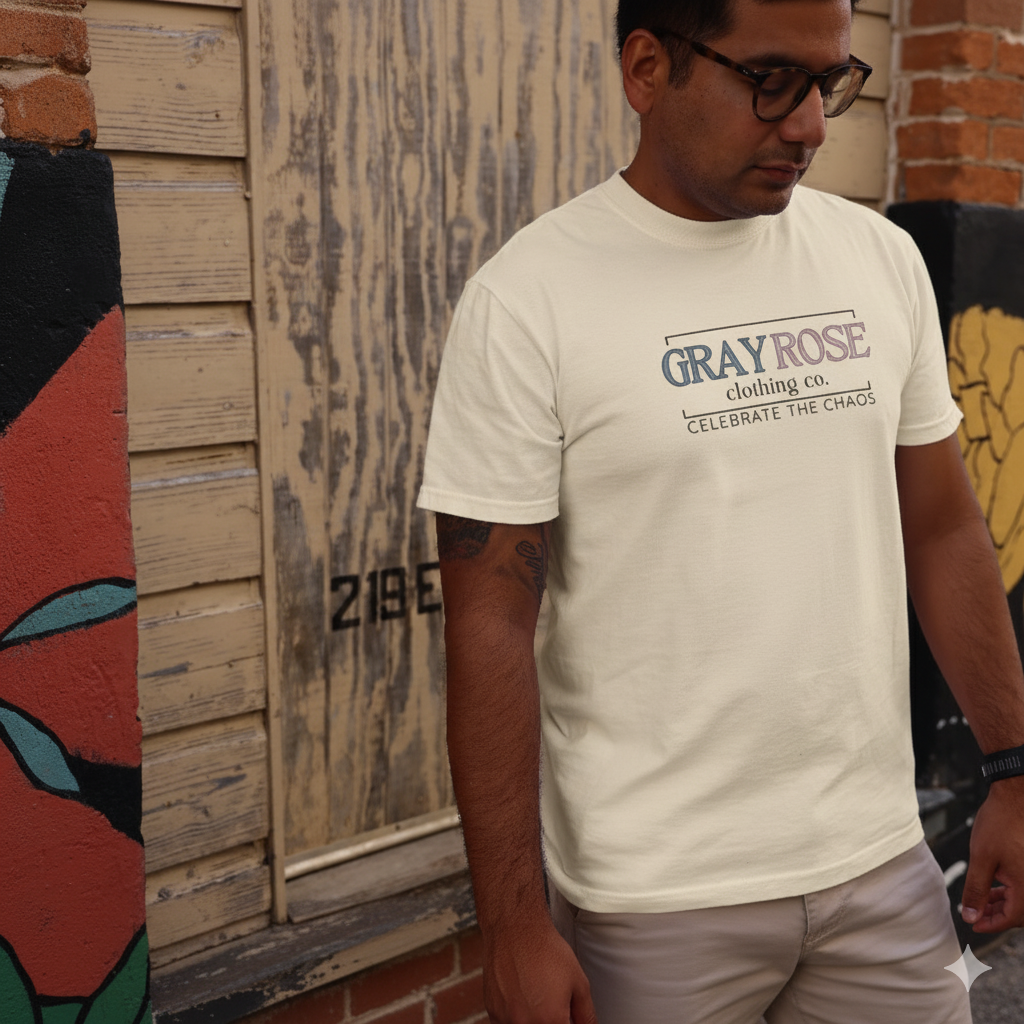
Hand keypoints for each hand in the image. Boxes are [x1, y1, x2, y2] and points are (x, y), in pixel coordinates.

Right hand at [482, 916, 597, 1023]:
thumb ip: (586, 1014)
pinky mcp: (492, 1012)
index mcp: (552, 1021)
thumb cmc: (544, 950)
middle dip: (550, 1020)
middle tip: (551, 1002)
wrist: (515, 929)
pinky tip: (521, 996)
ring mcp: (506, 1020)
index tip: (565, 1015)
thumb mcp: (578, 981)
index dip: (566, 1021)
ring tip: (535, 996)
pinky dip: (515, 1016)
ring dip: (532, 1020)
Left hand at [960, 776, 1023, 931]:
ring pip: (1021, 900)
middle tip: (974, 913)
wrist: (1015, 797)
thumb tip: (970, 916)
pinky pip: (1023, 887)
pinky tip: (994, 887)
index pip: (1011, 919)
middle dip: (996, 915)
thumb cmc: (1000, 824)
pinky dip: (1009, 891)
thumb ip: (976, 890)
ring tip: (981, 901)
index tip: (973, 925)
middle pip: (1018, 912)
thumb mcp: (981, 859)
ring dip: (1002, 903)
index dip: (990, 924)